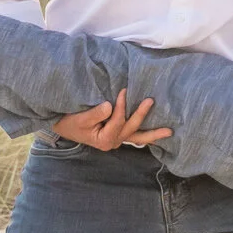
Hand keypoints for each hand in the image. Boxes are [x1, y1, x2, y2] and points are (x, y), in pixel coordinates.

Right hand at [50, 90, 172, 150]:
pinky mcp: (117, 135)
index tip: (123, 90)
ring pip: (137, 137)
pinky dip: (144, 134)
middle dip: (142, 115)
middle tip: (151, 101)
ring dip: (152, 134)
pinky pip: (133, 135)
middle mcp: (113, 142)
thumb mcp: (80, 118)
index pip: (118, 121)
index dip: (121, 106)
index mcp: (104, 139)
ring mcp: (116, 140)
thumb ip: (95, 113)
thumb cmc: (70, 122)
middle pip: (132, 130)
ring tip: (169, 132)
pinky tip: (157, 134)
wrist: (63, 127)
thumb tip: (110, 106)